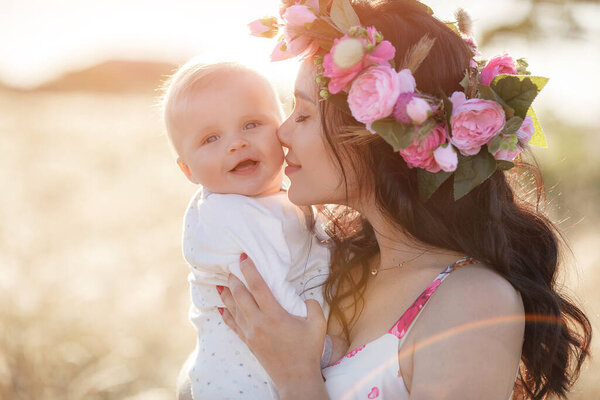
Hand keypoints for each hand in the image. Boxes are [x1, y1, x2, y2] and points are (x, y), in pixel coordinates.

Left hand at [218, 254, 327, 397]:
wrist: (296, 378)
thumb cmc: (308, 351)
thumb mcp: (318, 324)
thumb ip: (312, 305)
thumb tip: (304, 298)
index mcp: (275, 315)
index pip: (258, 287)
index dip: (249, 270)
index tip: (243, 258)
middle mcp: (258, 322)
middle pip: (240, 296)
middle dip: (234, 279)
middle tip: (230, 267)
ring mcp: (250, 333)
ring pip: (233, 309)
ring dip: (226, 294)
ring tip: (221, 282)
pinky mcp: (248, 342)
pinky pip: (232, 324)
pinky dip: (225, 314)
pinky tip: (220, 306)